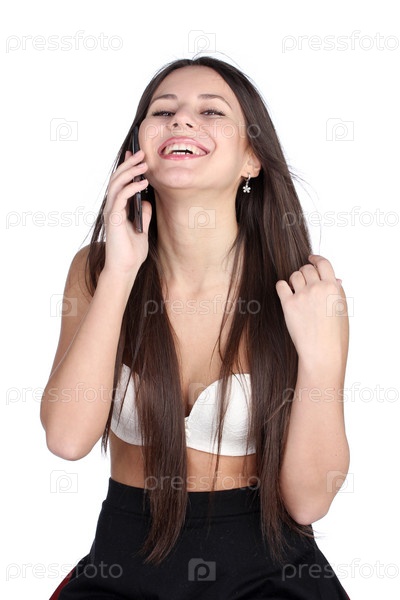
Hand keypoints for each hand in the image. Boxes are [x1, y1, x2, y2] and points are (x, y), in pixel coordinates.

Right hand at [102, 149, 151, 277]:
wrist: (126, 269)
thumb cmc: (132, 252)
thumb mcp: (142, 228)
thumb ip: (143, 214)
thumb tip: (145, 201)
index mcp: (117, 209)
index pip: (120, 182)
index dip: (126, 167)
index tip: (136, 155)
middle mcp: (112, 208)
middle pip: (117, 179)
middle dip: (129, 164)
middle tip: (142, 152)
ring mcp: (111, 212)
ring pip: (116, 184)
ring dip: (130, 171)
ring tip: (144, 163)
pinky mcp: (114, 218)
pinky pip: (121, 197)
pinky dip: (131, 187)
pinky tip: (143, 183)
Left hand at [275, 254, 348, 370]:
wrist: (322, 353)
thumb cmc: (335, 336)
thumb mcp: (342, 311)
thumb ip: (338, 292)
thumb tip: (336, 279)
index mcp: (333, 288)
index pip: (323, 263)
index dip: (316, 258)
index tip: (311, 258)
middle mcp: (318, 288)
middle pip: (307, 268)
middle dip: (306, 272)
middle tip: (305, 281)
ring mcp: (302, 296)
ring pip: (294, 275)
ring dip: (295, 280)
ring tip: (297, 290)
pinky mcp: (288, 305)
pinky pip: (281, 285)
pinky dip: (282, 287)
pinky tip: (286, 293)